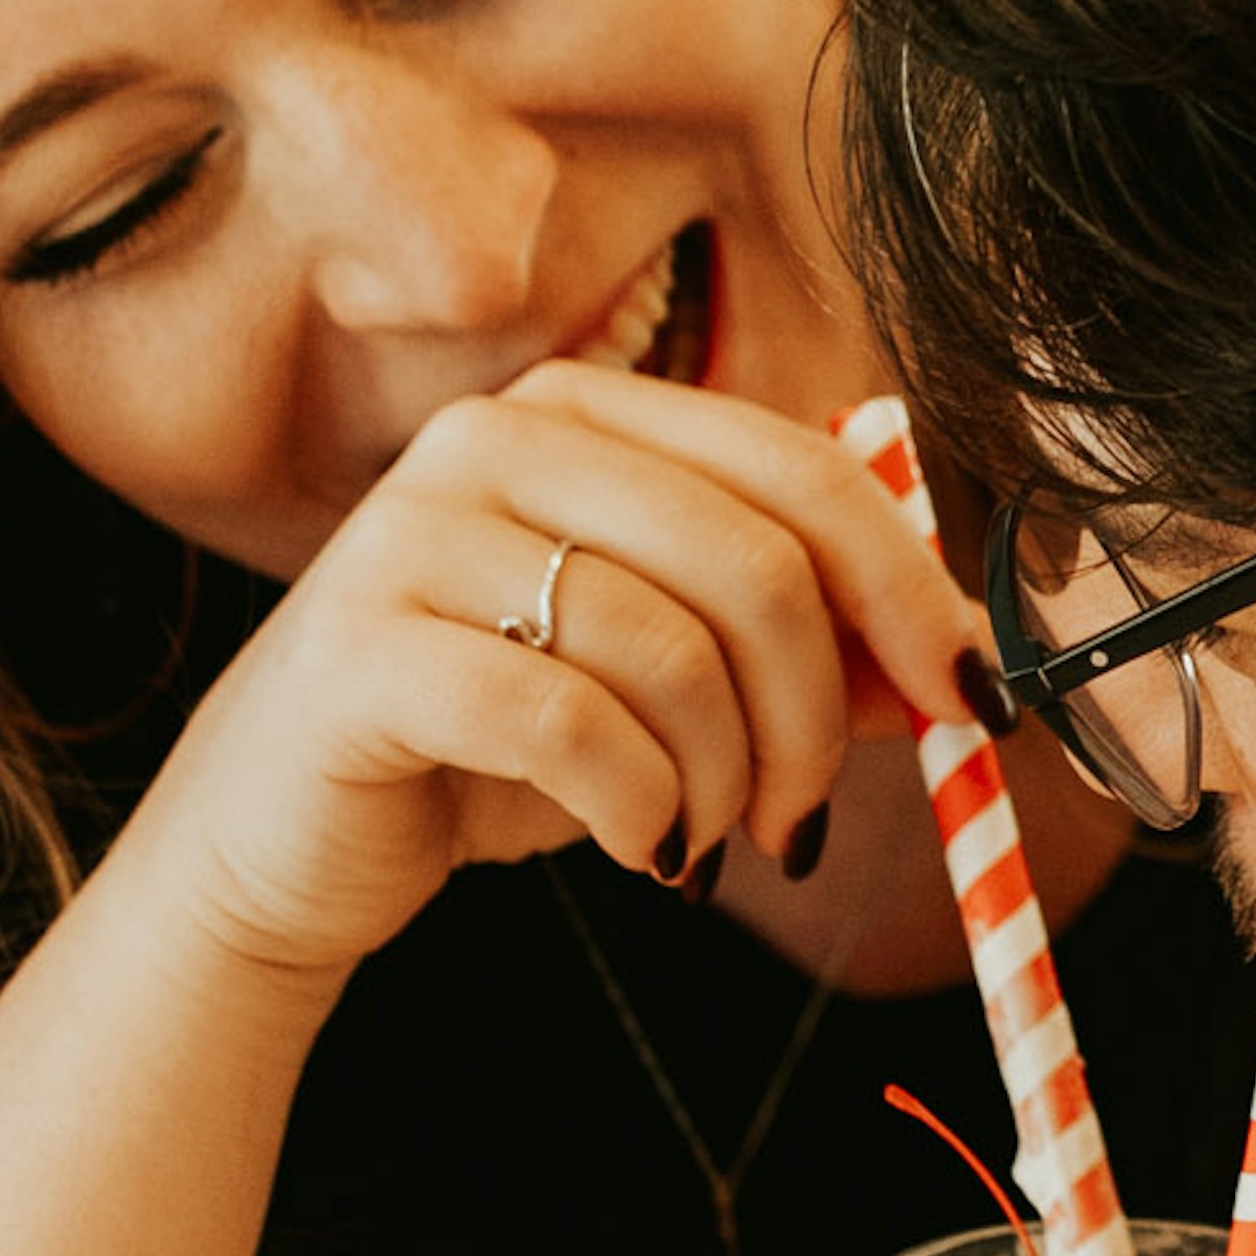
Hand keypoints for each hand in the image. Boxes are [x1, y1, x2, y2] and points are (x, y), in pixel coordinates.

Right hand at [124, 367, 990, 991]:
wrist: (284, 844)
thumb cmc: (487, 750)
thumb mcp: (665, 687)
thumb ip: (797, 651)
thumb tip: (955, 661)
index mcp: (585, 410)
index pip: (805, 466)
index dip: (911, 588)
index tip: (971, 699)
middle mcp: (495, 437)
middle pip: (757, 560)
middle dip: (816, 715)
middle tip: (798, 816)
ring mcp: (414, 531)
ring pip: (670, 650)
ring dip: (721, 778)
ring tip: (698, 836)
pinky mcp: (364, 648)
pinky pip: (568, 724)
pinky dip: (636, 806)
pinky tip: (633, 845)